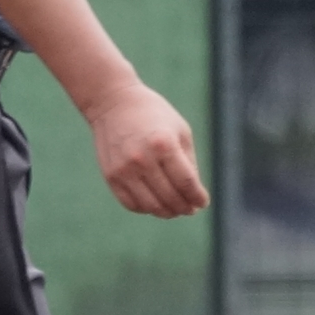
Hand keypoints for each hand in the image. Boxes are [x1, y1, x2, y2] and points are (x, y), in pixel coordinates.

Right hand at [87, 80, 209, 217]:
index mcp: (164, 145)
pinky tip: (155, 204)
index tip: (203, 202)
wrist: (113, 102)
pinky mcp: (111, 176)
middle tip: (191, 209)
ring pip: (152, 206)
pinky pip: (132, 204)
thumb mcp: (179, 131)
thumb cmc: (153, 115)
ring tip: (175, 210)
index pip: (187, 183)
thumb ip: (188, 163)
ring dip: (168, 212)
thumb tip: (194, 195)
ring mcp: (124, 170)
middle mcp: (143, 159)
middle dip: (185, 208)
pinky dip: (147, 209)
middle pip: (171, 197)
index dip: (198, 197)